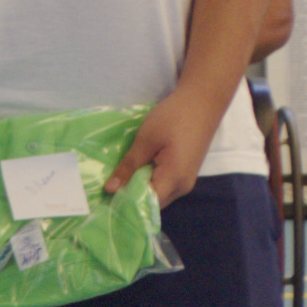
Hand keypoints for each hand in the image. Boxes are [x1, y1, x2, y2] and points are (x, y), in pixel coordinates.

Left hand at [107, 84, 226, 204]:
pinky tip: (133, 172)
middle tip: (104, 191)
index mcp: (174, 179)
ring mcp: (185, 181)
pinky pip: (163, 186)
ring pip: (157, 195)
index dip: (125, 204)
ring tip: (116, 181)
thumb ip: (128, 166)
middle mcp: (182, 187)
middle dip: (130, 199)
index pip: (146, 205)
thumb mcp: (145, 140)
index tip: (104, 200)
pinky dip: (148, 182)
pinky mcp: (184, 173)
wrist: (202, 101)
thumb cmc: (174, 117)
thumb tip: (109, 190)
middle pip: (152, 203)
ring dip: (138, 189)